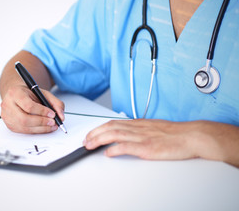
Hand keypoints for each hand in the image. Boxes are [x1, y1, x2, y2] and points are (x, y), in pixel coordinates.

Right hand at [0, 84, 64, 133]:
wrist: (16, 94)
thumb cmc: (28, 93)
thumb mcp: (43, 93)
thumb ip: (55, 103)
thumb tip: (61, 116)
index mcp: (15, 93)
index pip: (28, 105)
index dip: (42, 111)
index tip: (52, 114)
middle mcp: (7, 105)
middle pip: (24, 119)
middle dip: (41, 122)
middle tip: (52, 122)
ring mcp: (7, 116)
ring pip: (24, 127)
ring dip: (41, 128)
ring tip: (51, 126)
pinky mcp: (10, 125)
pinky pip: (24, 131)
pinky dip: (36, 130)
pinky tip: (44, 128)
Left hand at [83, 119, 238, 165]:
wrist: (191, 136)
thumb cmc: (175, 133)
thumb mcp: (153, 128)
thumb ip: (138, 130)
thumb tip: (125, 135)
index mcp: (138, 123)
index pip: (113, 123)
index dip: (99, 128)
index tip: (90, 134)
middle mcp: (138, 128)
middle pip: (110, 127)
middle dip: (94, 133)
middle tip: (85, 141)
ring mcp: (142, 137)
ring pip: (115, 135)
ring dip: (99, 140)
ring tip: (89, 145)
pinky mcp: (148, 147)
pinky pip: (128, 146)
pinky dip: (115, 149)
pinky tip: (108, 153)